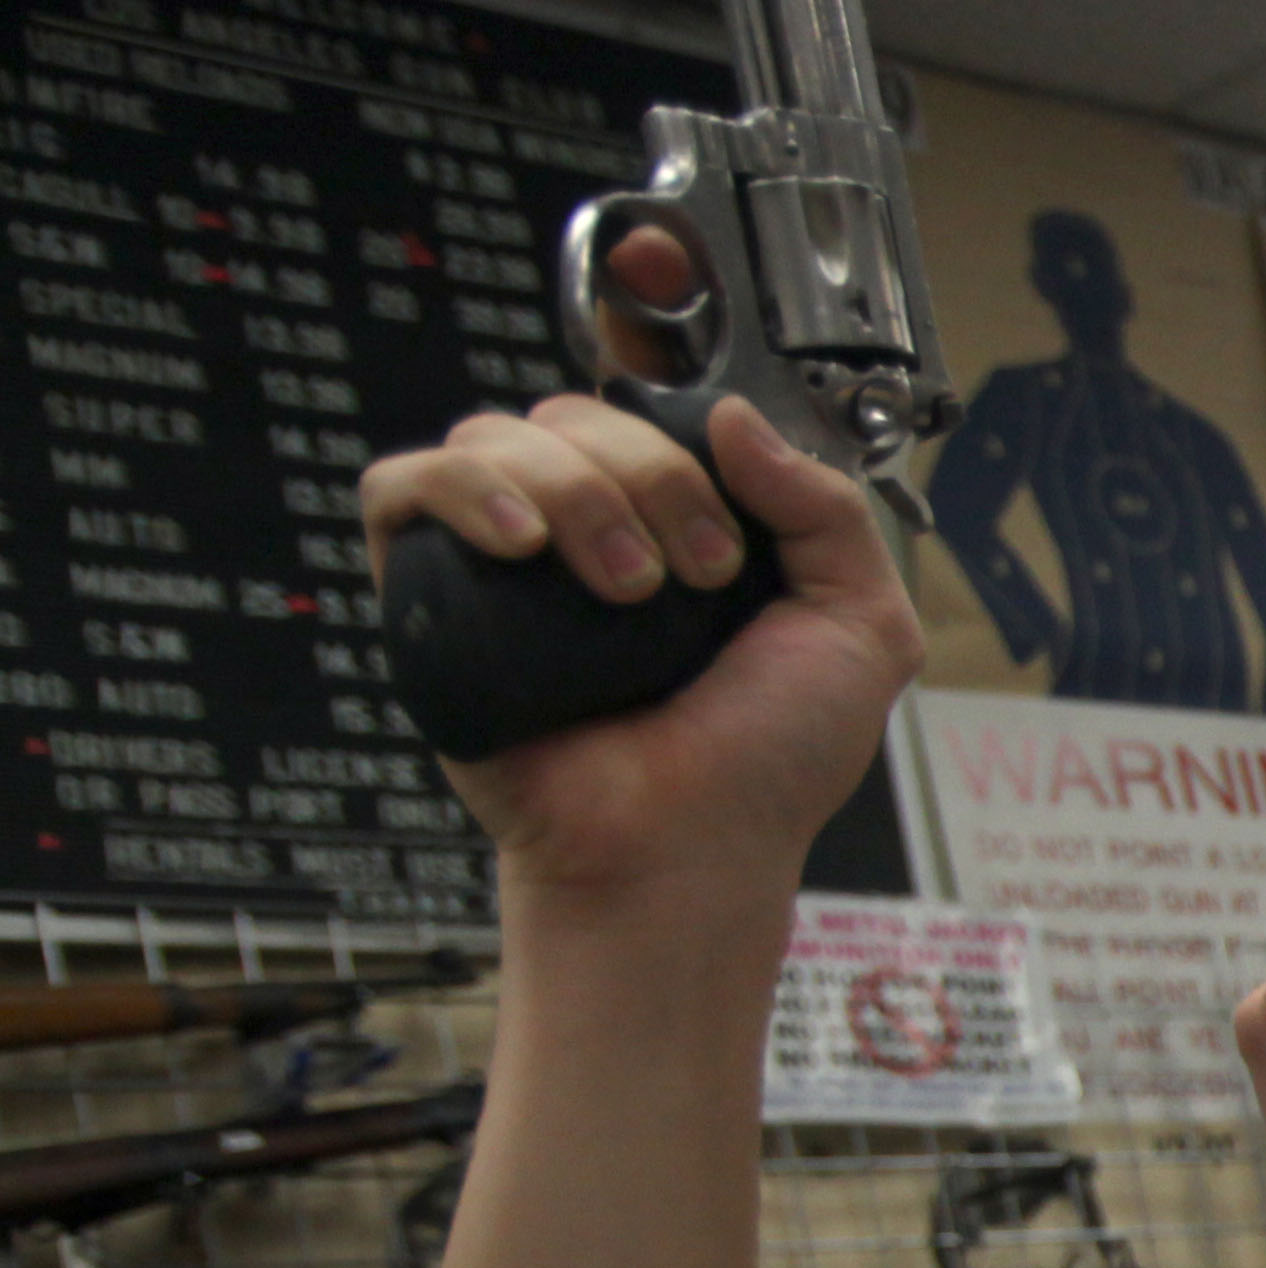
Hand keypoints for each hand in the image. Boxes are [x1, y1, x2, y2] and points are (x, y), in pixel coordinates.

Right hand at [358, 383, 916, 919]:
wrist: (686, 852)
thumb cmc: (768, 762)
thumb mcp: (861, 625)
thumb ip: (829, 509)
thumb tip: (731, 415)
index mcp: (680, 525)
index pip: (656, 417)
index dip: (691, 448)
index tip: (733, 544)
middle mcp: (589, 531)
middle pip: (576, 417)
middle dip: (647, 476)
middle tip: (692, 579)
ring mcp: (506, 563)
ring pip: (494, 438)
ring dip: (569, 490)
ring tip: (623, 590)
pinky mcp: (431, 600)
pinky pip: (402, 488)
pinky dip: (458, 489)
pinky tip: (518, 544)